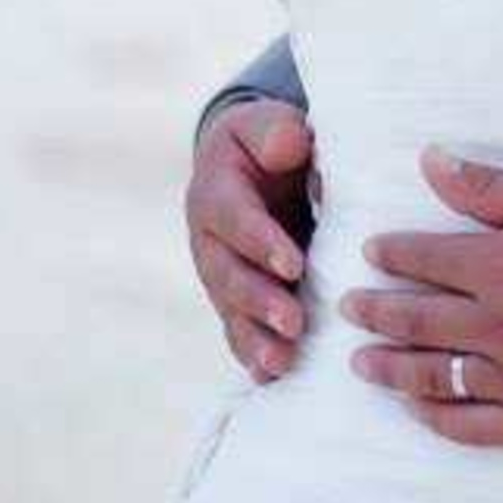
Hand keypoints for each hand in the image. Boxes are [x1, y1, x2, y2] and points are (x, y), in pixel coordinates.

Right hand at [186, 98, 313, 380]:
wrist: (246, 165)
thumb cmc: (268, 142)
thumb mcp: (270, 124)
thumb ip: (278, 131)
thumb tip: (294, 148)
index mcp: (216, 191)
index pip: (236, 219)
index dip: (261, 243)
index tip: (294, 265)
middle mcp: (208, 240)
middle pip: (228, 275)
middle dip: (259, 302)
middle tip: (294, 323)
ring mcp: (217, 274)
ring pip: (231, 311)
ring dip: (255, 339)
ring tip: (282, 362)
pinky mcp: (233, 298)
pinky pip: (238, 330)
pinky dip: (253, 355)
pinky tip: (273, 378)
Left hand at [341, 148, 502, 448]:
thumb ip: (489, 188)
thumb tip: (427, 161)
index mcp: (501, 267)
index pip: (424, 260)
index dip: (392, 255)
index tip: (370, 253)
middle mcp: (498, 328)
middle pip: (416, 321)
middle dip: (375, 311)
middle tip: (347, 308)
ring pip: (433, 379)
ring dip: (390, 368)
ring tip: (361, 364)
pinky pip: (476, 427)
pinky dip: (440, 420)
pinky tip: (420, 410)